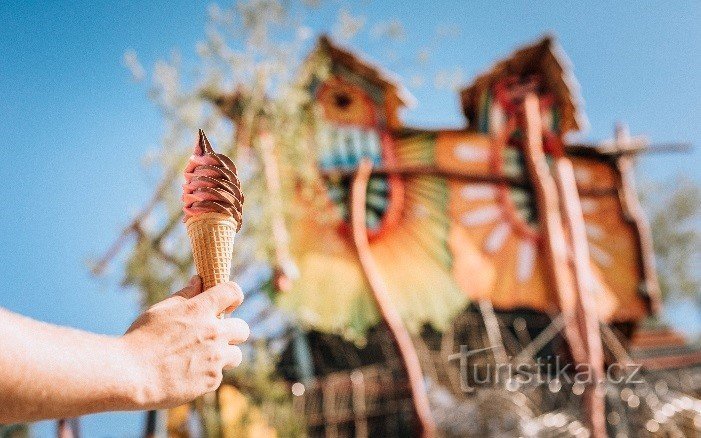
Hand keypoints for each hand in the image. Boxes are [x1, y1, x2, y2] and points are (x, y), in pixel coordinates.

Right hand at [120, 276, 248, 408]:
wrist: (130, 375)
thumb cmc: (141, 339)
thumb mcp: (160, 310)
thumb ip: (184, 295)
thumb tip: (199, 281)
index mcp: (201, 310)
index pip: (233, 292)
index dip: (232, 296)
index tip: (227, 303)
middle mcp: (214, 332)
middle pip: (243, 329)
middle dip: (233, 331)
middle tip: (216, 336)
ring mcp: (215, 358)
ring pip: (236, 355)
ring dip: (224, 356)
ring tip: (201, 358)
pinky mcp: (212, 381)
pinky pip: (219, 375)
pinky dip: (207, 375)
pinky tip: (187, 374)